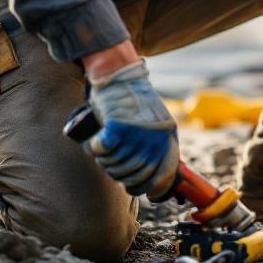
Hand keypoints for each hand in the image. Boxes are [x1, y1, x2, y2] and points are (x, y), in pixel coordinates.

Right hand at [86, 59, 178, 198]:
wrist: (120, 74)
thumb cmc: (133, 101)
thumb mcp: (154, 123)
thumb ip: (155, 146)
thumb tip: (151, 179)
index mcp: (168, 138)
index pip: (161, 177)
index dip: (145, 187)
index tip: (134, 188)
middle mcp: (156, 139)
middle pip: (134, 175)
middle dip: (118, 174)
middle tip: (109, 164)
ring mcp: (139, 134)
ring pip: (116, 164)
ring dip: (105, 162)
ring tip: (101, 151)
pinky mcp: (118, 127)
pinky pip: (103, 151)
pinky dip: (95, 149)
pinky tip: (93, 144)